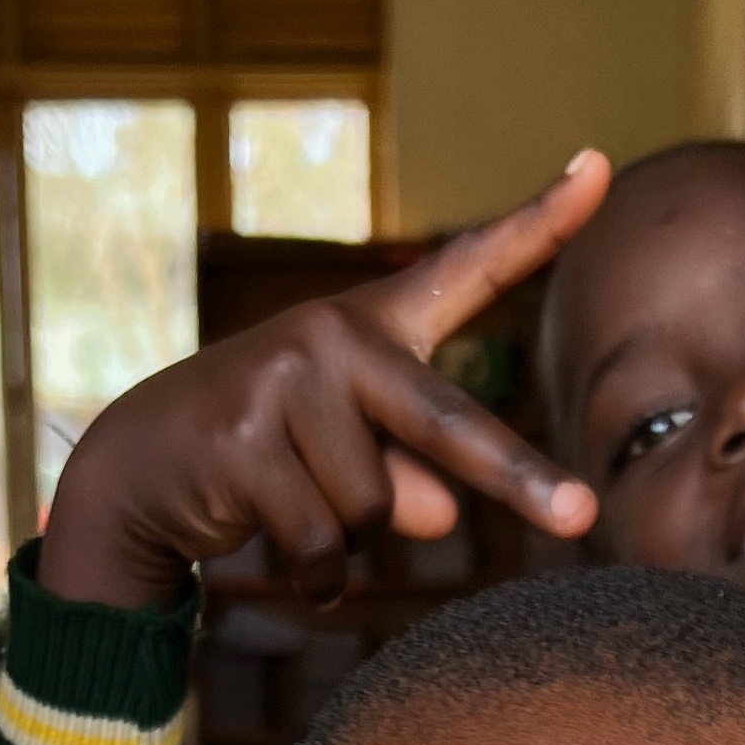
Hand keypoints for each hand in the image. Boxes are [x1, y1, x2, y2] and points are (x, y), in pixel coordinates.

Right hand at [41, 154, 610, 611]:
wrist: (145, 469)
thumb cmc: (273, 461)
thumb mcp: (352, 466)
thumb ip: (410, 481)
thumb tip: (443, 515)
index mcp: (378, 327)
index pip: (468, 268)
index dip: (538, 223)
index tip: (599, 170)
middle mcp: (337, 335)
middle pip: (445, 424)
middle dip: (516, 481)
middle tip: (583, 519)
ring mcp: (286, 378)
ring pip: (371, 508)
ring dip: (343, 541)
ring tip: (292, 509)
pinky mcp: (244, 437)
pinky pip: (319, 542)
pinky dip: (313, 574)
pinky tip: (271, 545)